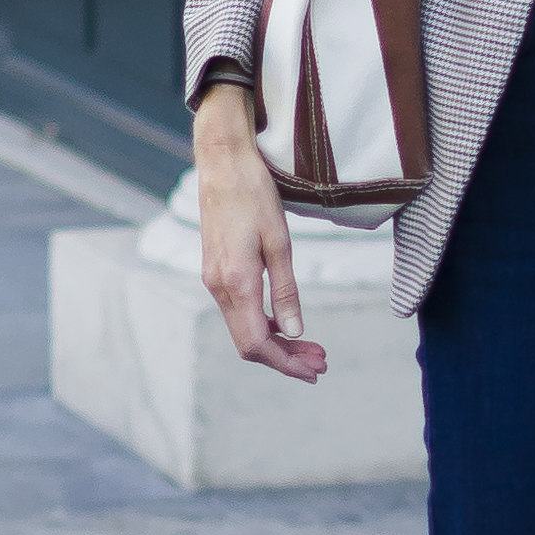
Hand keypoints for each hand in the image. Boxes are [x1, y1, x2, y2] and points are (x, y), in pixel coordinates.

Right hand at [194, 84, 328, 381]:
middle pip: (249, 343)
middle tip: (321, 363)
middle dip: (285, 359)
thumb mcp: (279, 242)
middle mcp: (218, 287)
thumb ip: (285, 290)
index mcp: (235, 283)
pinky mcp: (216, 270)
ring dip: (276, 342)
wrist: (222, 162)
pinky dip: (263, 324)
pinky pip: (238, 311)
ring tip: (311, 348)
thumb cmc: (254, 195)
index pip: (258, 343)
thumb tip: (294, 330)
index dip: (286, 363)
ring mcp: (214, 280)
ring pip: (243, 329)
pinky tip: (285, 324)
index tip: (315, 371)